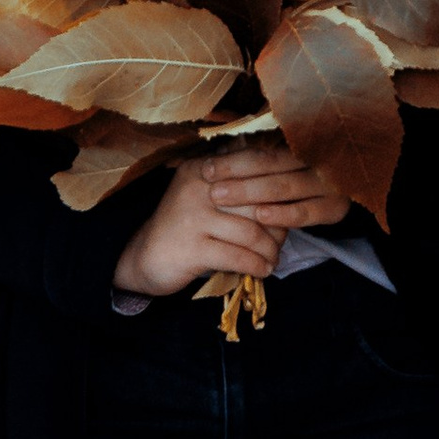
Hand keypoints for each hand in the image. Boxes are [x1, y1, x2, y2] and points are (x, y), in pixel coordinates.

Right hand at [112, 144, 345, 298]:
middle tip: (285, 237)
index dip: (279, 186)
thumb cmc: (183, 227)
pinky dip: (256, 266)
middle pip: (258, 201)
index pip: (253, 168)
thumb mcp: (203, 194)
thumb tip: (282, 180)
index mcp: (204, 168)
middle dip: (278, 222)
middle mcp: (198, 186)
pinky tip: (263, 271)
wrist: (143, 258)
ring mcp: (194, 216)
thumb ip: (234, 182)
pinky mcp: (192, 247)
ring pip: (252, 231)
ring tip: (274, 257)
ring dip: (270, 249)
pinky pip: (238, 256)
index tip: (295, 202)